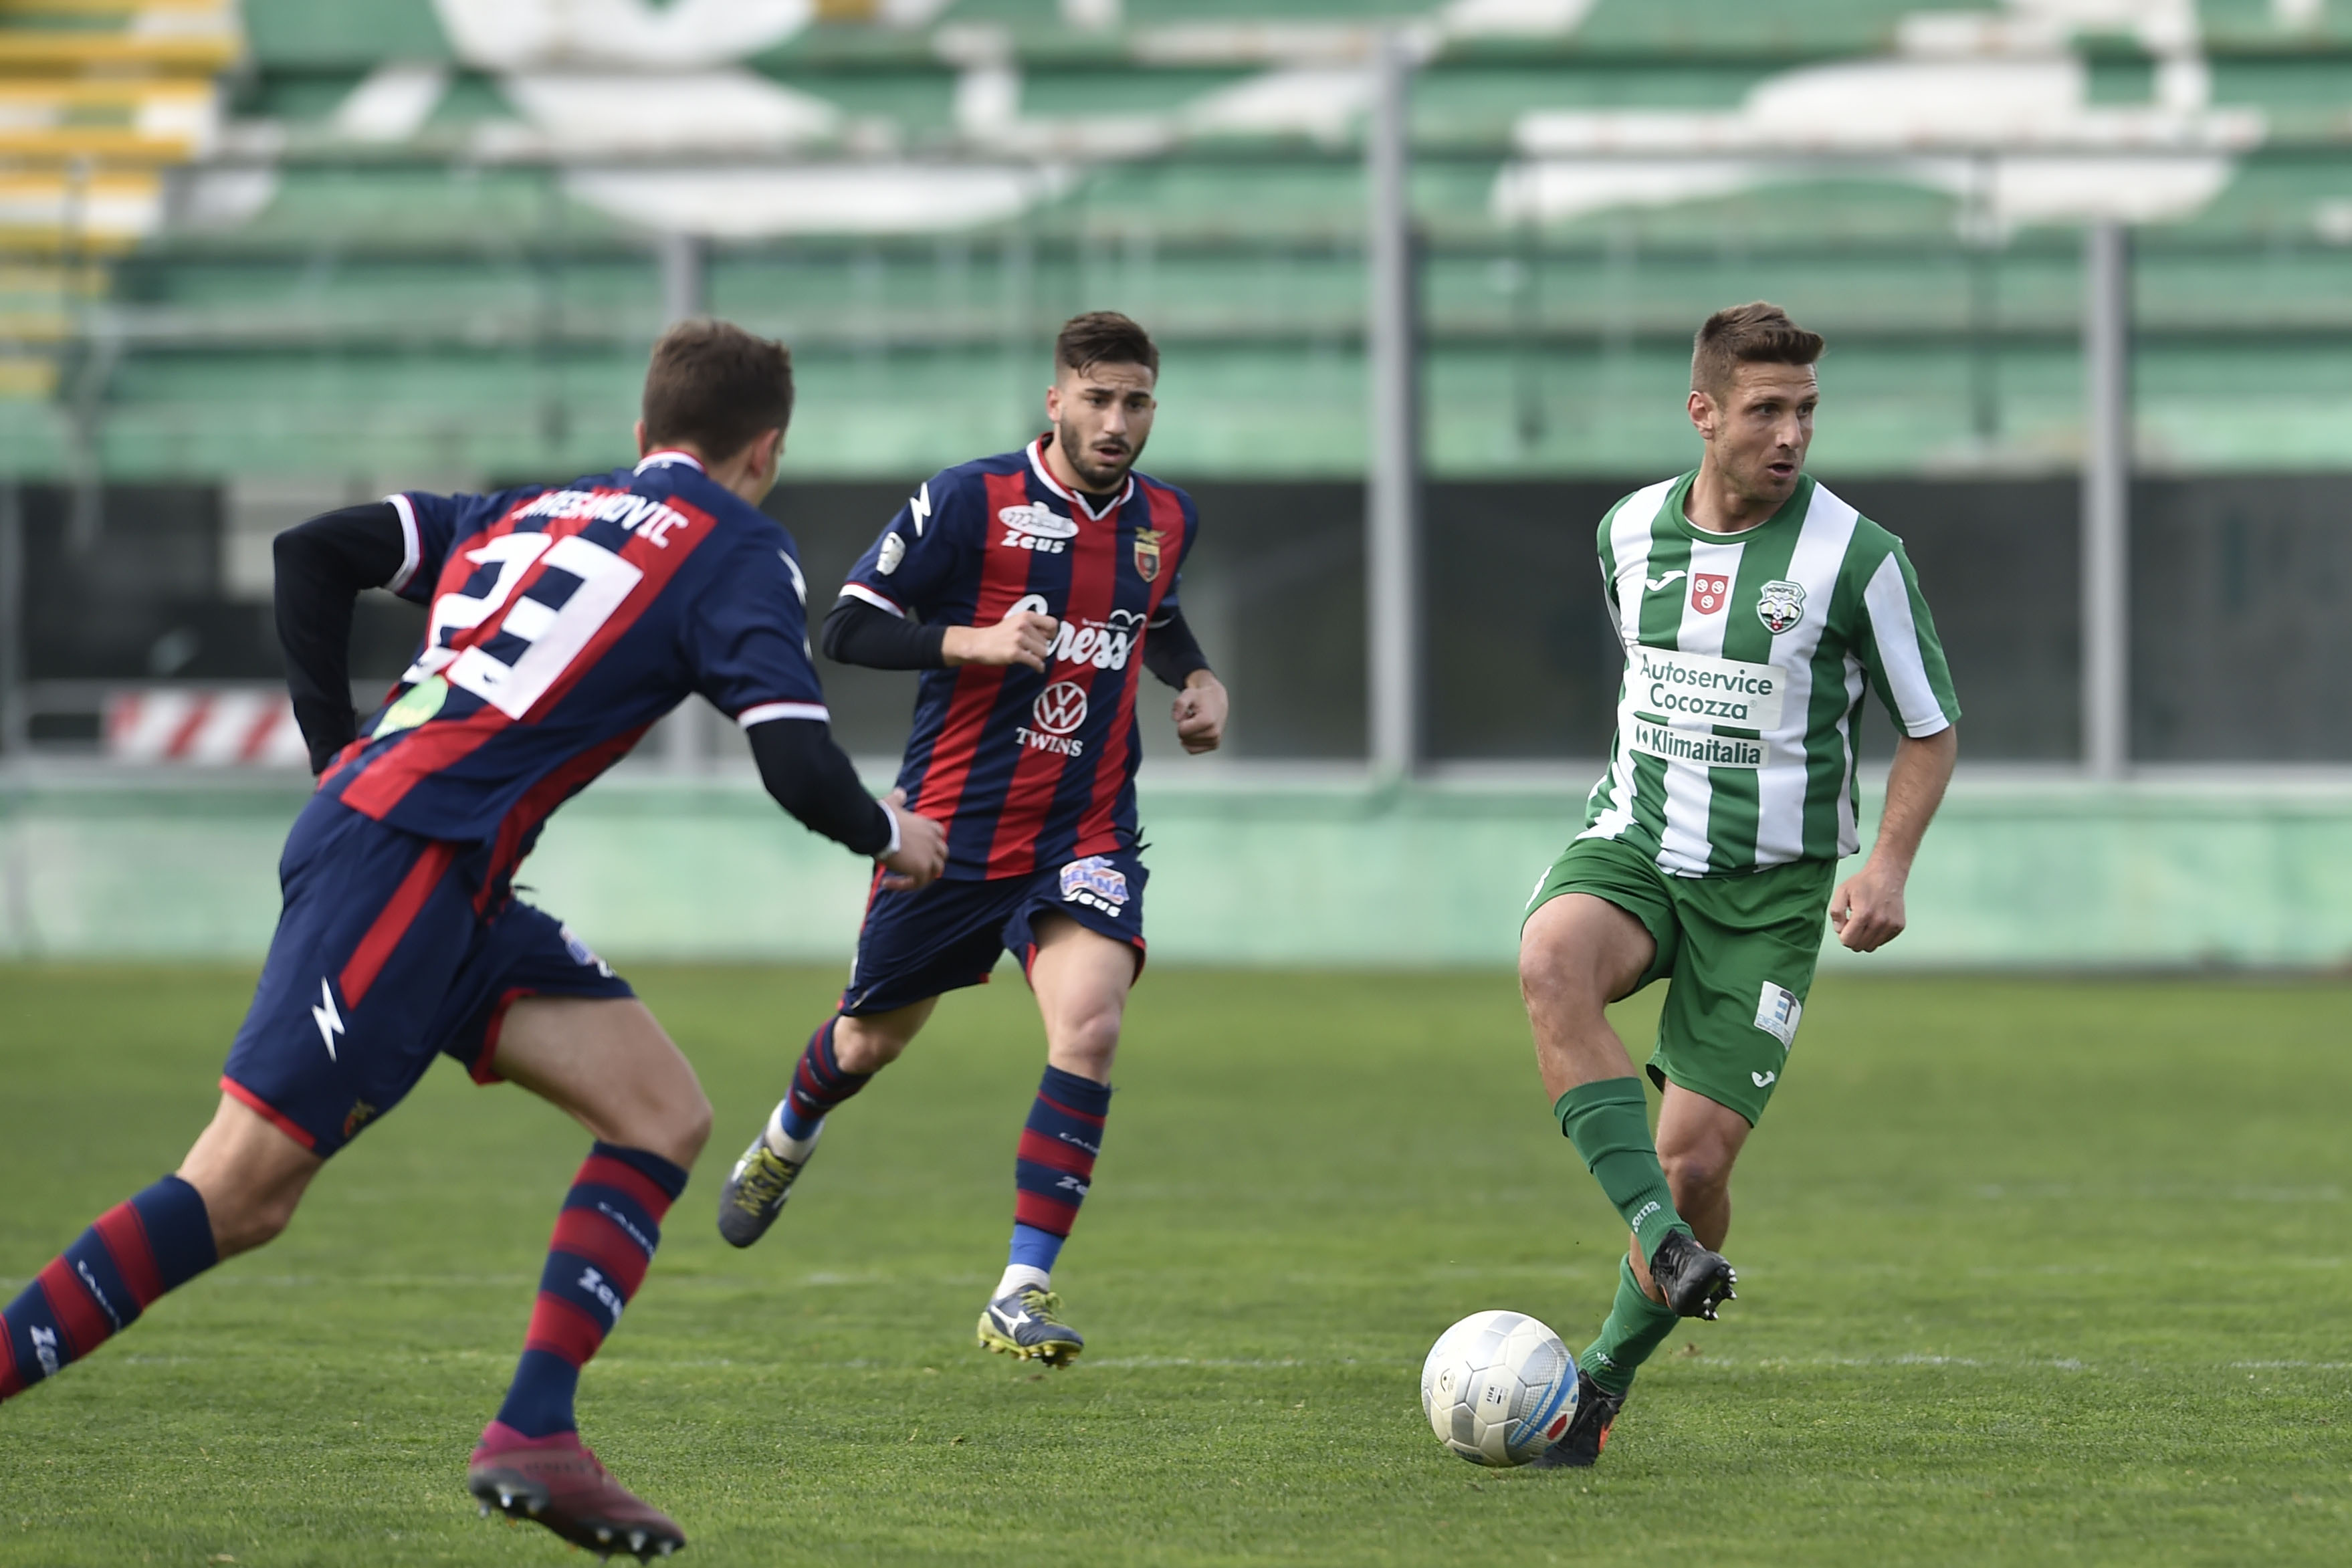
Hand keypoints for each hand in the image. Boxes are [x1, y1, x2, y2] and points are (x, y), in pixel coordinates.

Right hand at [875, 788, 946, 890]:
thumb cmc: (882, 816)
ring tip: (903, 880)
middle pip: (942, 854)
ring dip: (921, 876)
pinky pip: (918, 883)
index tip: (915, 850)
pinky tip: (886, 883)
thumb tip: (900, 792)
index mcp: (928, 826)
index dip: (931, 844)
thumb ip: (898, 798)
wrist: (878, 828)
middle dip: (931, 861)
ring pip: (935, 871)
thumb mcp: (892, 803)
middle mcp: (933, 840)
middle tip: (912, 867)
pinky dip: (904, 885)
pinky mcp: (922, 868)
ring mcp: (930, 855)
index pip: (939, 835)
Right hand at [943, 607, 1059, 671]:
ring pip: (1043, 652)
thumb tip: (1051, 635)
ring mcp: (1019, 639)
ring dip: (1039, 657)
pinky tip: (1038, 669)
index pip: (1052, 624)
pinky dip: (1039, 667)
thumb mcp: (1016, 621)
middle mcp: (1024, 625)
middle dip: (1042, 648)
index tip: (1048, 639)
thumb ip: (1032, 625)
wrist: (979, 643)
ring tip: (1031, 658)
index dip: (1053, 633)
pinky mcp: (1014, 653)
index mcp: (1026, 616)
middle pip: (1047, 641)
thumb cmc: (999, 634)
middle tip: (1032, 651)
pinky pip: (1036, 662)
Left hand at [1171, 671, 1226, 753]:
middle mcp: (1213, 733)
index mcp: (1208, 721)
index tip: (1190, 713)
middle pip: (1184, 738)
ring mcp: (1214, 740)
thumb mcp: (1189, 694)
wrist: (1217, 700)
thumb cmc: (1203, 697)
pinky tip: (1198, 730)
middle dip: (1185, 727)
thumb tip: (1175, 718)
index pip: (1181, 731)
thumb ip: (1179, 704)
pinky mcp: (1214, 745)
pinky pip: (1193, 750)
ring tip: (1197, 723)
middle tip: (1193, 717)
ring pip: (1188, 745)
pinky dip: (1191, 741)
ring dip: (1189, 734)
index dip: (1182, 721)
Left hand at [1829, 858, 1906, 951]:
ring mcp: (1891, 925)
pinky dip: (1876, 935)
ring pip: (1871, 946)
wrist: (1887, 875)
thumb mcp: (1841, 892)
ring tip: (1864, 922)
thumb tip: (1839, 930)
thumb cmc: (1863, 883)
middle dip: (1852, 938)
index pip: (1848, 941)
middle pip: (1858, 946)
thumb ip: (1836, 912)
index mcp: (1863, 914)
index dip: (1843, 935)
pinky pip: (1882, 941)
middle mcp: (1879, 922)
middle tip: (1854, 923)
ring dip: (1864, 938)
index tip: (1845, 925)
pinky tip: (1875, 921)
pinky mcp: (1899, 926)